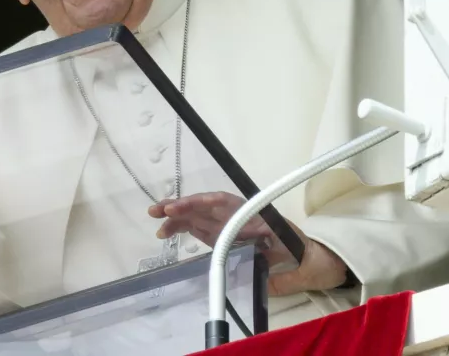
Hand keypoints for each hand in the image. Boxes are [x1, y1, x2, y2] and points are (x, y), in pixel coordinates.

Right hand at [148, 192, 348, 296]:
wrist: (310, 261)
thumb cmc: (303, 254)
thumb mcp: (293, 256)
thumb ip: (276, 261)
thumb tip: (257, 263)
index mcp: (252, 215)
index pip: (222, 203)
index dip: (199, 204)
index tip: (180, 208)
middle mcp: (236, 216)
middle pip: (205, 206)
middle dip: (181, 206)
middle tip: (158, 210)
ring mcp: (227, 226)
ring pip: (197, 216)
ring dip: (175, 216)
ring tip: (155, 219)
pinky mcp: (220, 237)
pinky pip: (197, 228)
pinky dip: (181, 228)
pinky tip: (165, 232)